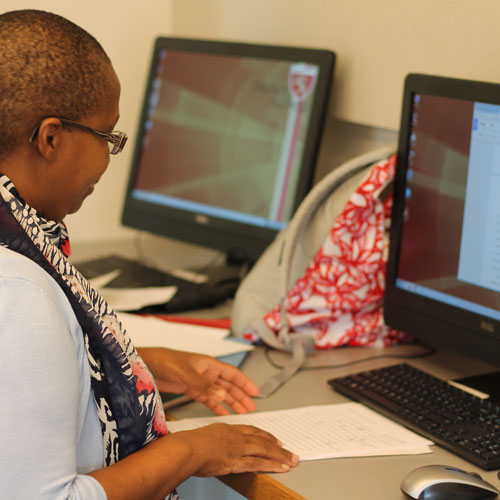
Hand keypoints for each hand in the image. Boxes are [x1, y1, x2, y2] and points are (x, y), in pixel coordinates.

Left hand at [137, 347, 257, 414]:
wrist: (145, 365)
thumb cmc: (164, 361)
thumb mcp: (185, 373)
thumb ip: (204, 385)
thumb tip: (223, 394)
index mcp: (208, 364)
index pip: (231, 373)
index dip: (244, 382)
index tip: (255, 392)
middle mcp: (206, 372)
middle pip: (228, 384)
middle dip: (240, 395)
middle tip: (251, 407)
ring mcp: (198, 381)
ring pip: (219, 392)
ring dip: (231, 402)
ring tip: (241, 412)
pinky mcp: (189, 389)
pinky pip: (207, 399)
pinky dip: (216, 406)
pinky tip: (222, 413)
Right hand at [177, 423, 298, 475]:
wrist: (185, 449)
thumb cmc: (187, 445)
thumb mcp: (202, 438)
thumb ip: (212, 442)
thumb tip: (214, 449)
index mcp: (227, 428)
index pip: (251, 430)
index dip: (265, 435)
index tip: (274, 440)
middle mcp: (235, 436)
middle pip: (261, 440)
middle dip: (278, 447)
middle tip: (290, 452)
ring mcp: (237, 448)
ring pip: (264, 450)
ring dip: (280, 456)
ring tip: (292, 460)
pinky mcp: (236, 461)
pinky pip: (258, 463)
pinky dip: (271, 465)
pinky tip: (281, 468)